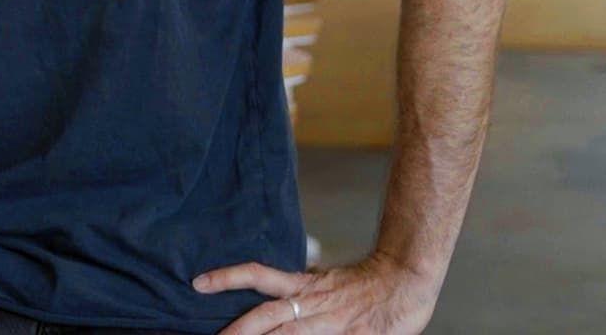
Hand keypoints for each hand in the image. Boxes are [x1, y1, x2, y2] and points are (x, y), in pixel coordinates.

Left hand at [194, 252, 437, 333]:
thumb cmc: (366, 283)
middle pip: (267, 315)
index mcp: (303, 285)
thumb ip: (298, 291)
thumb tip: (271, 293)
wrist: (406, 278)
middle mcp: (311, 302)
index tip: (199, 282)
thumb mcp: (324, 281)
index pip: (258, 276)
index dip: (229, 277)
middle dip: (238, 330)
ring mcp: (331, 323)